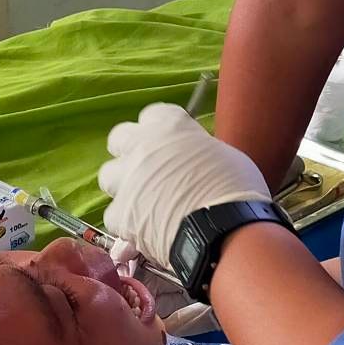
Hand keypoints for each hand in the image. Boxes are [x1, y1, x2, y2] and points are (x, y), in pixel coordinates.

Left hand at [99, 104, 269, 266]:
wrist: (223, 229)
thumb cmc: (235, 189)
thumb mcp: (223, 155)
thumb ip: (197, 152)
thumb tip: (192, 162)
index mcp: (171, 126)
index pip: (153, 114)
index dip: (159, 130)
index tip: (169, 143)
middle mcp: (143, 146)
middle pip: (119, 137)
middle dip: (129, 151)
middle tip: (148, 168)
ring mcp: (128, 179)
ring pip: (108, 175)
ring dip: (122, 185)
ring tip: (141, 200)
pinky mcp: (121, 213)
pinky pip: (114, 215)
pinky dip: (127, 223)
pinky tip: (144, 230)